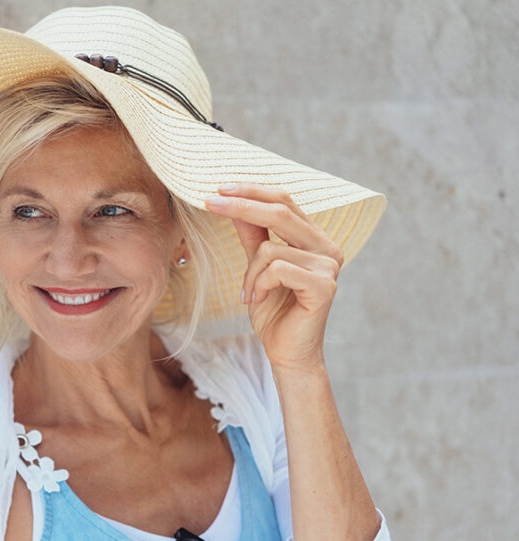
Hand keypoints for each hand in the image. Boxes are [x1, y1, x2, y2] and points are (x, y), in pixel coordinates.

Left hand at [204, 183, 343, 370]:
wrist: (286, 352)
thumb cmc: (273, 310)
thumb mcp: (256, 267)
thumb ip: (252, 236)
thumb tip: (233, 202)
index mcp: (314, 239)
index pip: (284, 201)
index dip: (252, 191)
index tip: (218, 188)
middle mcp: (327, 248)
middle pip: (280, 211)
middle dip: (241, 205)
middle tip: (210, 201)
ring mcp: (329, 266)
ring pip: (270, 248)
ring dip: (249, 273)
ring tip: (251, 294)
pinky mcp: (325, 286)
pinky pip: (277, 269)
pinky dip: (259, 284)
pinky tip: (260, 300)